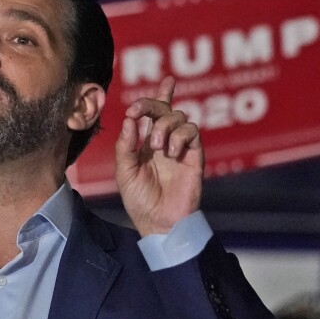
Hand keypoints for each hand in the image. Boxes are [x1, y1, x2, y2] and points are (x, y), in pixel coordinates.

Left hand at [114, 76, 203, 235]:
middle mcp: (165, 141)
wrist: (158, 220)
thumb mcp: (124, 171)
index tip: (133, 107)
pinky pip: (193, 133)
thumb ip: (125, 146)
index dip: (153, 97)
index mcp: (146, 144)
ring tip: (156, 146)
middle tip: (137, 111)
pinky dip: (180, 136)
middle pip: (165, 109)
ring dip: (164, 125)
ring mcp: (181, 148)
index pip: (152, 113)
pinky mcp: (195, 156)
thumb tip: (129, 120)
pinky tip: (171, 152)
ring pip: (180, 117)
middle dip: (151, 104)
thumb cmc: (139, 199)